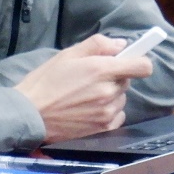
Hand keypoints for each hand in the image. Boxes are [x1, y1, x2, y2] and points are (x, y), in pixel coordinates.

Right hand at [15, 34, 153, 142]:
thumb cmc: (46, 81)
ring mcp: (106, 113)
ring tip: (86, 95)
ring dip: (110, 95)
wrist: (30, 114)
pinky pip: (117, 116)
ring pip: (121, 99)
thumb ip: (98, 45)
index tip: (131, 61)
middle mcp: (108, 92)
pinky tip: (89, 109)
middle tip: (92, 78)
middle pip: (127, 81)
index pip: (142, 66)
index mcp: (101, 70)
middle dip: (114, 77)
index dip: (140, 61)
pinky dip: (108, 112)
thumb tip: (121, 46)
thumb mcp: (68, 54)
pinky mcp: (102, 129)